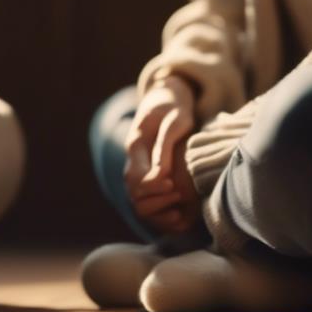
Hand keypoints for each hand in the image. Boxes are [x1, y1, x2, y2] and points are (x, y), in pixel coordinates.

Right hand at [124, 75, 197, 232]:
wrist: (167, 97)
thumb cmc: (175, 106)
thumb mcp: (175, 119)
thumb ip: (165, 145)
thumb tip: (162, 174)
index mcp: (136, 143)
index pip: (135, 175)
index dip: (152, 185)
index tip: (173, 185)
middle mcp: (133, 159)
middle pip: (132, 191)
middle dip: (154, 199)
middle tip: (178, 195)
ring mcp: (139, 167)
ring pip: (137, 199)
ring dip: (156, 208)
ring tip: (179, 210)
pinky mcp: (148, 172)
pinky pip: (147, 199)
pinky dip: (160, 211)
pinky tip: (179, 215)